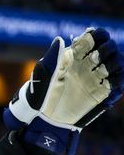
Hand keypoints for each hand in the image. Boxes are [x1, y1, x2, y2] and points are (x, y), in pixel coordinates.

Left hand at [4, 28, 123, 154]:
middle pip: (109, 47)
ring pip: (117, 63)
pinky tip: (108, 83)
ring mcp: (95, 79)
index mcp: (74, 56)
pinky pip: (118, 83)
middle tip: (95, 58)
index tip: (93, 39)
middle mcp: (88, 65)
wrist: (43, 119)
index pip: (93, 38)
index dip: (97, 36)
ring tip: (102, 71)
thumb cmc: (39, 95)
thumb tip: (60, 39)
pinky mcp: (101, 94)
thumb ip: (52, 58)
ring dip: (115, 63)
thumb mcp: (43, 76)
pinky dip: (118, 80)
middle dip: (107, 48)